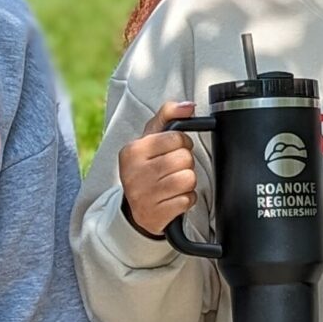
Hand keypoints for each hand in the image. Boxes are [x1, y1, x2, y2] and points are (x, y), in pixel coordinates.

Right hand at [119, 101, 197, 235]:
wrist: (135, 209)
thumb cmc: (146, 168)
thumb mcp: (150, 139)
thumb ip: (168, 115)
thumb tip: (189, 106)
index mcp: (133, 150)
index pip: (177, 138)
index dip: (183, 143)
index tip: (176, 149)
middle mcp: (135, 172)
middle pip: (185, 159)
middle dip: (186, 163)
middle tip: (173, 169)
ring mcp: (144, 195)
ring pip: (189, 179)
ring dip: (187, 182)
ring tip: (173, 184)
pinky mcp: (156, 214)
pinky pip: (188, 200)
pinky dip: (186, 199)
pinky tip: (173, 198)